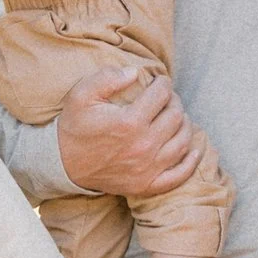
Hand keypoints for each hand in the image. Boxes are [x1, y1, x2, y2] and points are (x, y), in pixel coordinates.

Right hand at [57, 62, 199, 199]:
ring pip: (183, 141)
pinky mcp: (147, 185)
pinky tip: (193, 149)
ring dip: (184, 125)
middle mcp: (143, 146)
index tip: (159, 81)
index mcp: (129, 122)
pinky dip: (191, 161)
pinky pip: (180, 174)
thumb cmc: (74, 127)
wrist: (63, 164)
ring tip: (176, 116)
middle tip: (167, 98)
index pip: (161, 95)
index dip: (163, 83)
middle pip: (176, 116)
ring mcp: (148, 168)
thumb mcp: (81, 95)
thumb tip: (135, 72)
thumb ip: (107, 77)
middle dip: (174, 101)